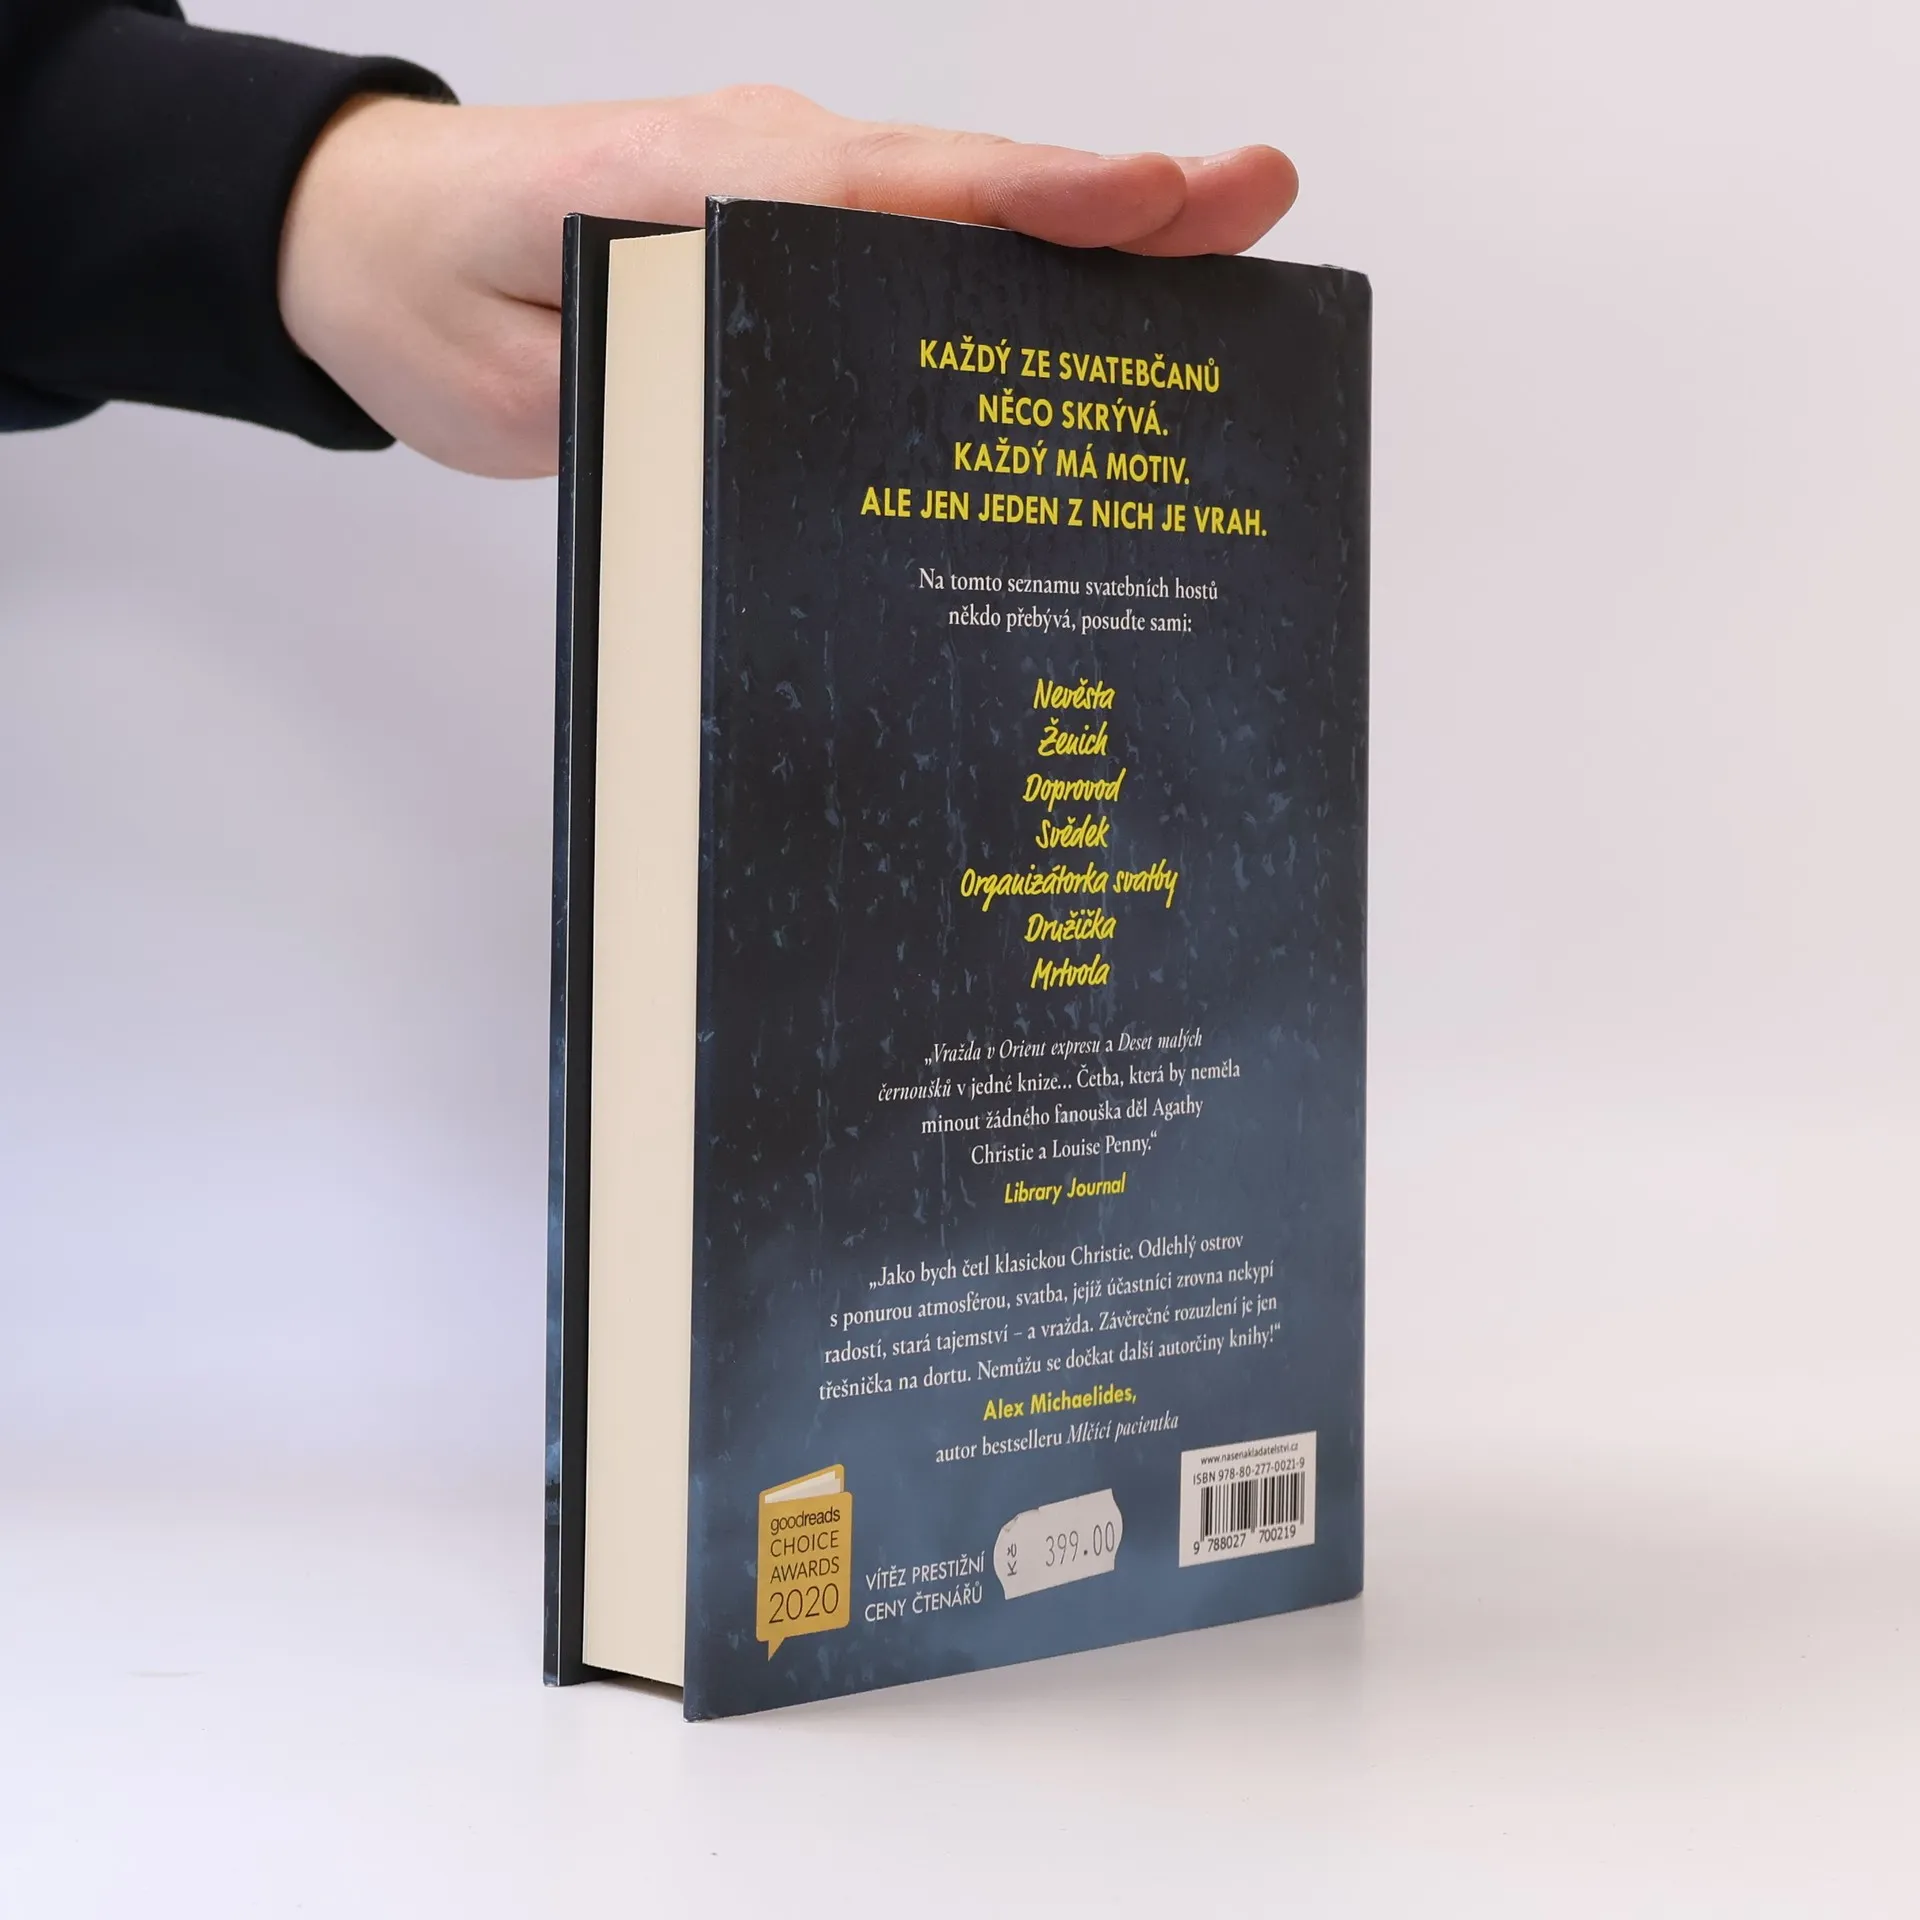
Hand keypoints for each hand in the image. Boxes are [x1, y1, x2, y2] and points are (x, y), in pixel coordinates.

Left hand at [278, 87, 1297, 476]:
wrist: (369, 245)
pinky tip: (1079, 332)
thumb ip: (653, 384)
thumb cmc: (437, 294)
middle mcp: (772, 178)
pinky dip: (1007, 279)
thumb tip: (783, 411)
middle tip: (1256, 208)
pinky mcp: (782, 250)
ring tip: (1218, 268)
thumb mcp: (528, 373)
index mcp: (715, 188)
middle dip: (1119, 206)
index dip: (1035, 200)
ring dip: (1087, 247)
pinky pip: (912, 258)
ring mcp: (786, 207)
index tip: (1154, 198)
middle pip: (970, 193)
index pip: (905, 191)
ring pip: (957, 223)